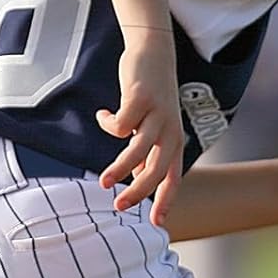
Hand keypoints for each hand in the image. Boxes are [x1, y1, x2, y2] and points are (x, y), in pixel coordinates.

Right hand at [98, 34, 184, 227]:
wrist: (154, 52)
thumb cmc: (151, 96)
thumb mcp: (153, 127)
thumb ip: (148, 153)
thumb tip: (137, 178)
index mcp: (175, 142)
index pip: (173, 178)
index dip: (166, 201)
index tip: (158, 225)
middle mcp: (170, 131)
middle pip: (156, 170)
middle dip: (137, 192)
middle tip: (119, 207)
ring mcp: (158, 115)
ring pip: (138, 151)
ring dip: (119, 168)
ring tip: (103, 181)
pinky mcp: (142, 98)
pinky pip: (121, 124)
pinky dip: (108, 124)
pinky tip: (102, 116)